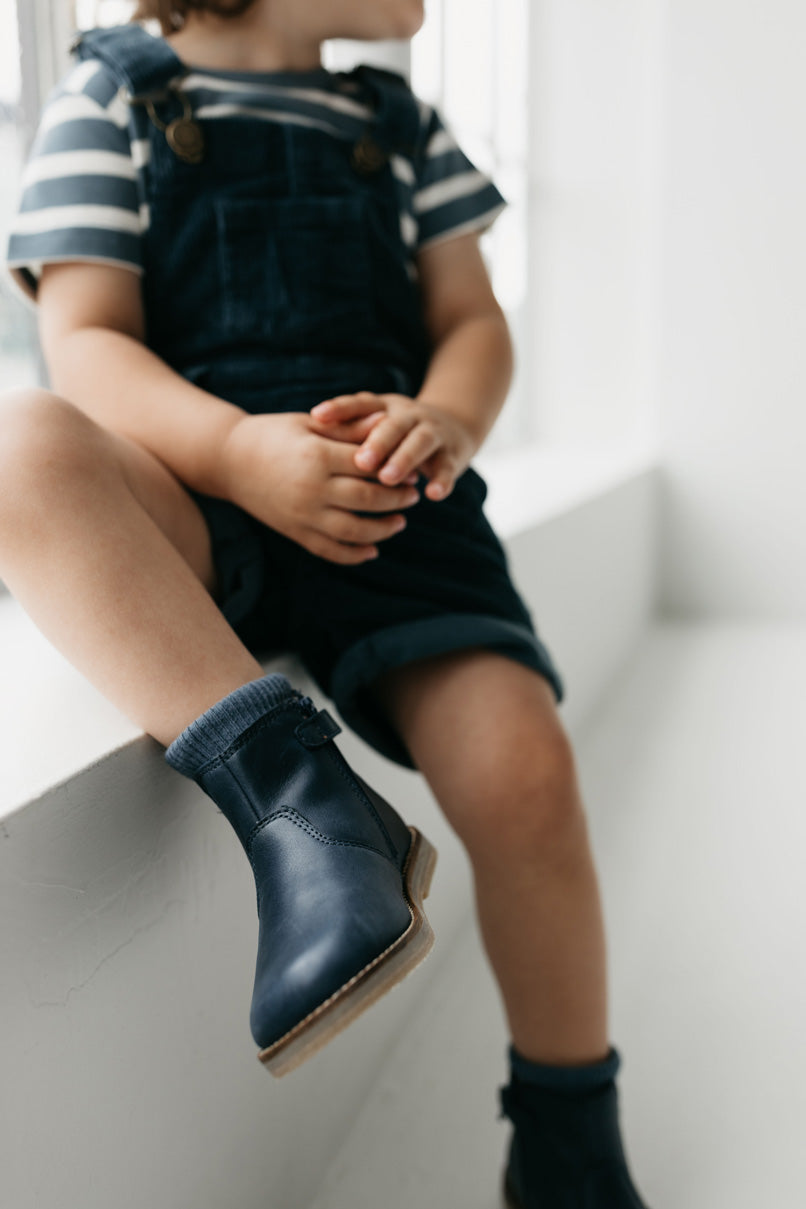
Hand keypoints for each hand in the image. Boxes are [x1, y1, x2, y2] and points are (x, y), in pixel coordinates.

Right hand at [219, 411, 420, 564]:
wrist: (229, 460)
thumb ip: (349, 428)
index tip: (414, 468)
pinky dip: (354, 555)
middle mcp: (310, 488)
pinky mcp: (293, 532)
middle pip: (367, 500)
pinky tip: (373, 550)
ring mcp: (301, 515)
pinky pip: (329, 551)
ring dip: (383, 530)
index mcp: (316, 455)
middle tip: (413, 495)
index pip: (369, 465)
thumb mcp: (311, 424)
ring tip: (400, 522)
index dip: (396, 467)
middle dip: (396, 499)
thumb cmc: (274, 434)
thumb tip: (388, 422)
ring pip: (354, 531)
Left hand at [309, 391, 477, 500]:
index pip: (361, 403)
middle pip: (393, 425)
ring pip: (420, 443)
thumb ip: (349, 429)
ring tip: (388, 479)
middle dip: (377, 442)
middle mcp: (410, 416)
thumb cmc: (396, 432)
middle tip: (360, 461)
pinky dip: (442, 480)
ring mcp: (433, 433)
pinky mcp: (452, 454)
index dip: (340, 409)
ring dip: (404, 460)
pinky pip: (447, 467)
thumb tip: (306, 432)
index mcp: (385, 407)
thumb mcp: (374, 424)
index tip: (317, 416)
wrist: (453, 426)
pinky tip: (433, 494)